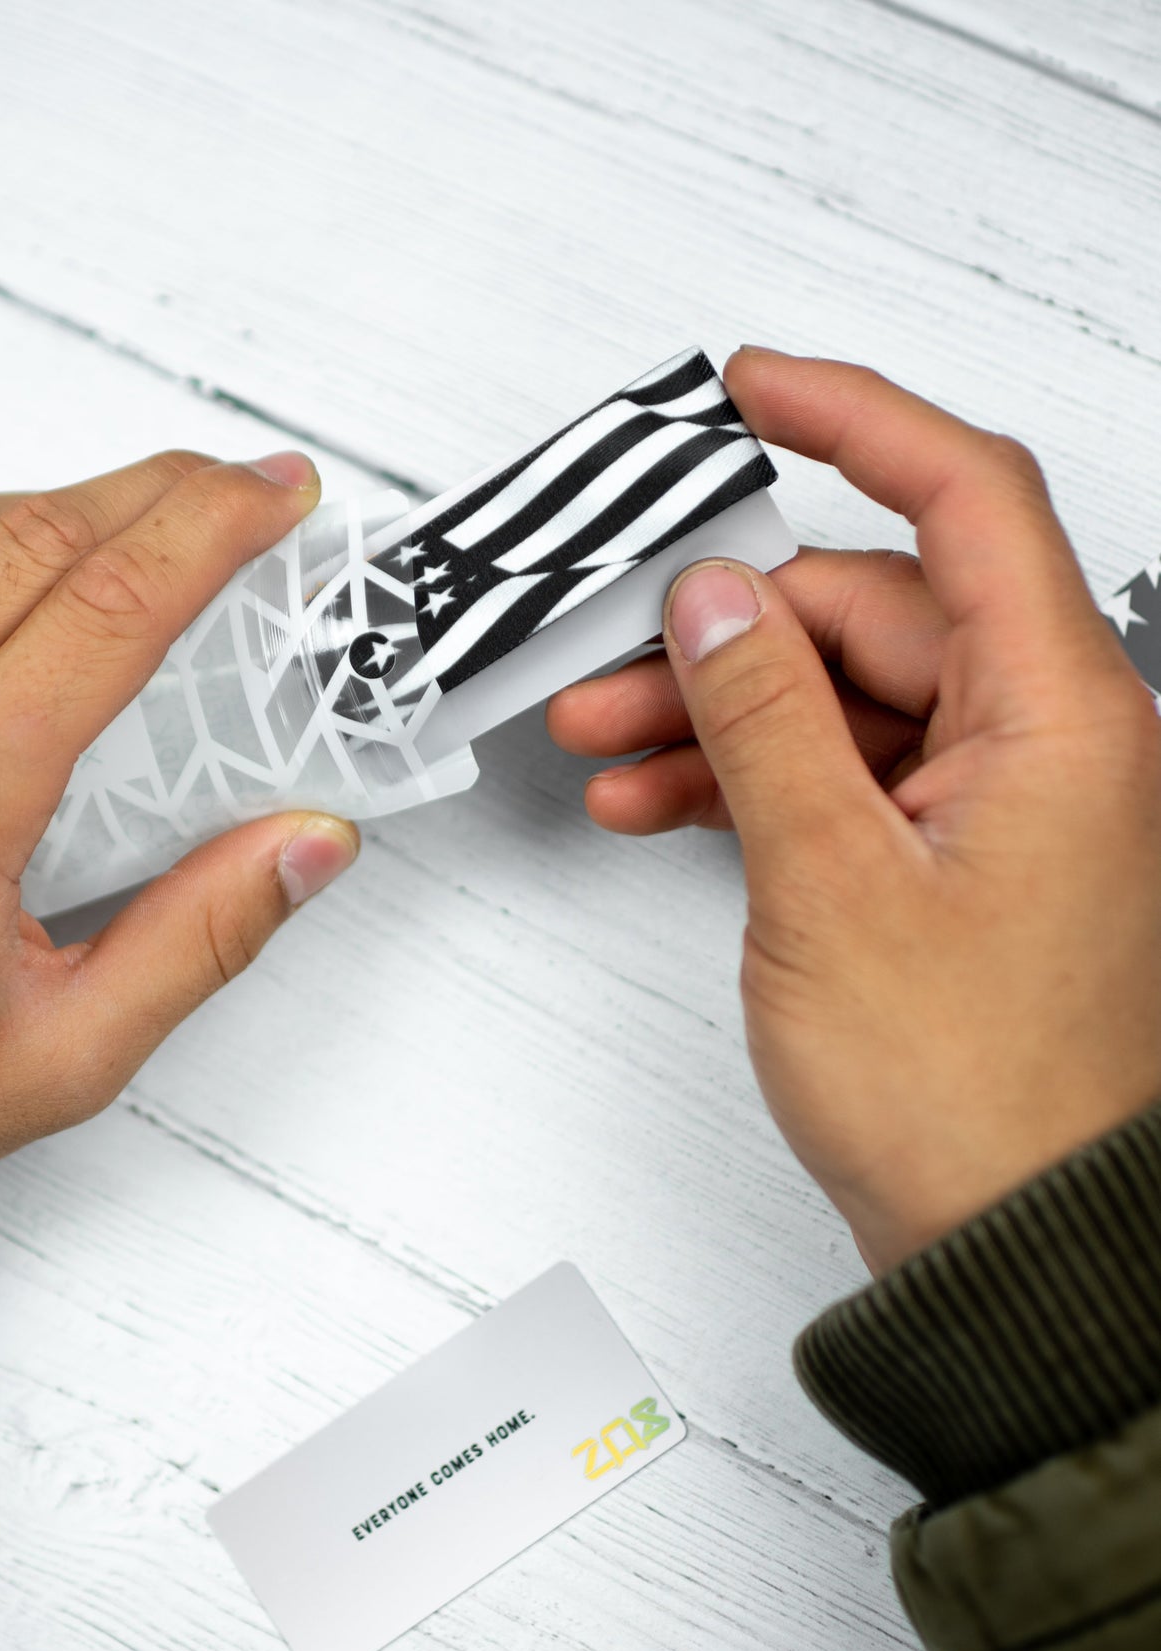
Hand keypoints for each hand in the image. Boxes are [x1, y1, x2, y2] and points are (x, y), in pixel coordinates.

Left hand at [0, 449, 357, 1234]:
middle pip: (36, 536)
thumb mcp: (61, 1057)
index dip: (214, 527)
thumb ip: (201, 939)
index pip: (111, 605)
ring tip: (117, 535)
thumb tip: (313, 841)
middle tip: (232, 491)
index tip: (278, 494)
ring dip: (43, 507)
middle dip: (158, 492)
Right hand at [551, 350, 1160, 1269]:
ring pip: (841, 700)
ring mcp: (999, 803)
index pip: (966, 502)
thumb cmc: (965, 1093)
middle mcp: (1046, 741)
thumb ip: (764, 719)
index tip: (750, 391)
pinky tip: (658, 805)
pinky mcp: (952, 861)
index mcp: (1061, 716)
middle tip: (605, 663)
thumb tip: (711, 599)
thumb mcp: (829, 883)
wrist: (1004, 1245)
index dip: (855, 420)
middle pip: (872, 612)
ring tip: (602, 747)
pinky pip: (843, 776)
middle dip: (727, 629)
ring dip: (720, 714)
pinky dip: (752, 781)